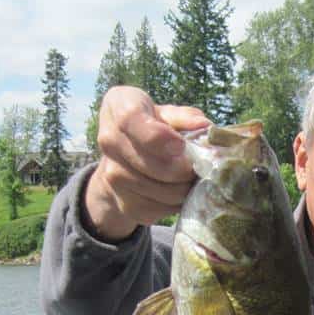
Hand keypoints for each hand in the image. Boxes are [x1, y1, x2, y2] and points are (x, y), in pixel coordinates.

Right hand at [84, 86, 209, 240]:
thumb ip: (185, 117)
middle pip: (155, 165)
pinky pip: (161, 209)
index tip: (182, 146)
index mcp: (119, 106)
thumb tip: (204, 126)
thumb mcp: (166, 114)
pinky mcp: (125, 203)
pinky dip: (177, 203)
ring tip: (188, 178)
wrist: (122, 160)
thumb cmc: (152, 127)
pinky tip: (177, 190)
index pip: (132, 121)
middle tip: (196, 166)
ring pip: (163, 191)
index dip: (161, 138)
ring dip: (185, 188)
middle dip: (185, 169)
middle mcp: (108, 140)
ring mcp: (113, 175)